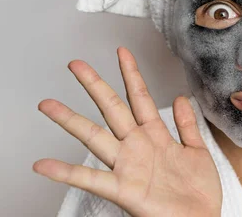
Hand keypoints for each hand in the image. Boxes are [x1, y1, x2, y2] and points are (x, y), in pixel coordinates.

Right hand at [33, 47, 221, 216]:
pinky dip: (66, 172)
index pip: (140, 97)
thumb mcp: (197, 151)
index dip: (131, 73)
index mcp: (156, 135)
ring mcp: (128, 166)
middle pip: (112, 108)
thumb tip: (181, 97)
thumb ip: (187, 125)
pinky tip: (42, 165)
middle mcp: (137, 146)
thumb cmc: (198, 191)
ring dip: (71, 120)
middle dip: (95, 85)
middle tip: (75, 64)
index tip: (122, 51)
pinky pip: (91, 179)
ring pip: (96, 136)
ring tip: (47, 104)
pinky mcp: (124, 189)